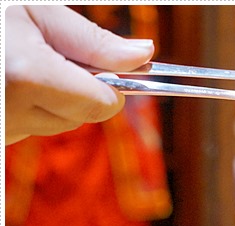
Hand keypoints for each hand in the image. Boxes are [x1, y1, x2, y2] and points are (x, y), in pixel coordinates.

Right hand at [5, 5, 154, 143]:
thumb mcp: (35, 10)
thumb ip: (91, 40)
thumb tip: (144, 57)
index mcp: (25, 74)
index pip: (101, 104)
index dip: (111, 85)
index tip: (106, 67)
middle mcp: (9, 109)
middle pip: (81, 117)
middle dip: (78, 88)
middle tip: (47, 53)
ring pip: (54, 125)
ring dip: (51, 99)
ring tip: (19, 62)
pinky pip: (25, 129)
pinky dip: (26, 108)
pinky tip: (7, 78)